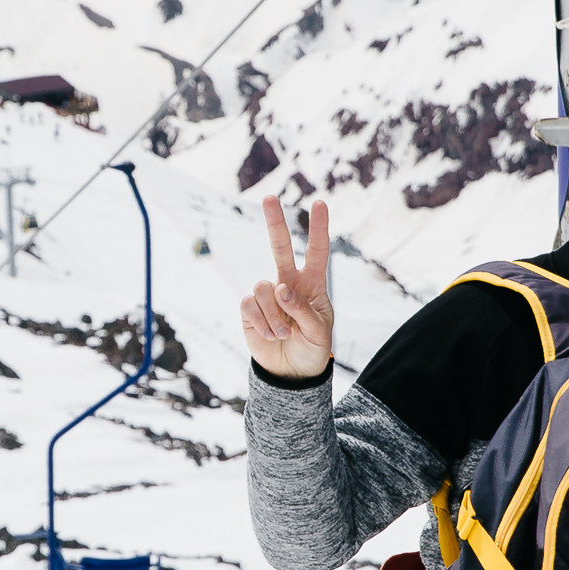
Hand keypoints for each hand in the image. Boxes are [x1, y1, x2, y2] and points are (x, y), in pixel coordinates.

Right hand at [241, 193, 333, 379]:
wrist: (290, 372)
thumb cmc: (312, 348)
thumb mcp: (319, 332)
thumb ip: (303, 309)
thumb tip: (281, 289)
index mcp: (312, 284)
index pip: (316, 251)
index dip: (318, 228)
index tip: (320, 203)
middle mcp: (287, 283)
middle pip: (279, 247)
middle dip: (274, 222)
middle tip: (269, 197)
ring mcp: (266, 295)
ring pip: (264, 287)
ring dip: (275, 316)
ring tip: (284, 333)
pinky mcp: (249, 309)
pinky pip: (249, 305)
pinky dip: (261, 322)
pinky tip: (269, 334)